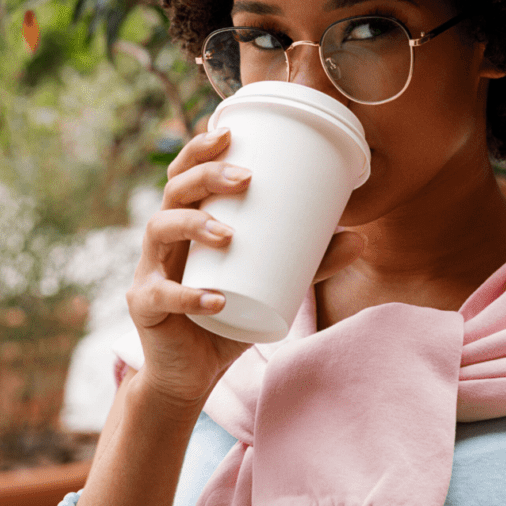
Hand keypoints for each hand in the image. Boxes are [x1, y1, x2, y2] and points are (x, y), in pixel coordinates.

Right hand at [127, 127, 365, 407]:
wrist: (192, 373)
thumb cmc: (229, 316)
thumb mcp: (275, 285)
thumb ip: (312, 264)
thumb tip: (360, 239)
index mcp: (189, 221)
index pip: (186, 172)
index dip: (200, 148)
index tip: (230, 132)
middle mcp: (165, 238)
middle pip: (174, 190)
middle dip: (206, 176)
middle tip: (245, 178)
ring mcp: (150, 269)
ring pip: (159, 229)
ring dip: (194, 224)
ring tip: (229, 234)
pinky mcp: (145, 306)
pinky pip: (160, 295)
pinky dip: (188, 296)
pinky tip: (215, 300)